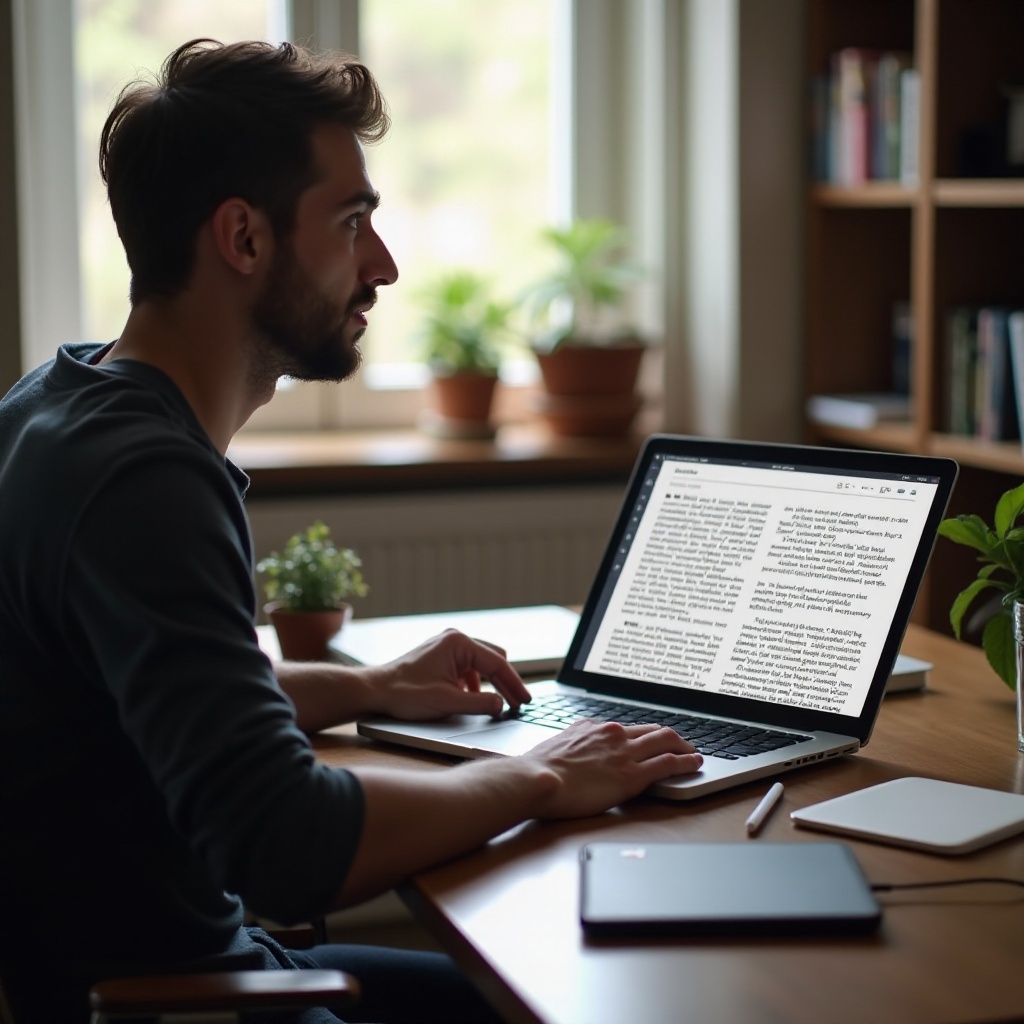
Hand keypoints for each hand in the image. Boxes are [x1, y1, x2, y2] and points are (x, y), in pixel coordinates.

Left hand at [367, 628, 531, 720]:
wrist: (376, 690)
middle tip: (518, 703)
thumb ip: (479, 704)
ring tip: (502, 703)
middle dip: (506, 682)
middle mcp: (455, 639)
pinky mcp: (441, 655)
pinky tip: (475, 699)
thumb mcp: (447, 702)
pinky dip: (476, 683)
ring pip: (482, 663)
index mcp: (459, 643)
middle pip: (493, 660)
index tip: (525, 700)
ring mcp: (447, 646)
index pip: (497, 663)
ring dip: (491, 683)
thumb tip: (501, 705)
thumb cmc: (406, 693)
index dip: (514, 684)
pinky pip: (468, 667)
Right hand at [521, 719, 702, 817]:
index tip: (650, 741)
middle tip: (682, 745)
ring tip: (695, 754)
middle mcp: (613, 733)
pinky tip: (695, 764)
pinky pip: (669, 763)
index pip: (628, 728)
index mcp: (593, 727)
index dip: (644, 735)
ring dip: (685, 747)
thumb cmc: (538, 770)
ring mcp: (624, 752)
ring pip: (666, 740)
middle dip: (670, 737)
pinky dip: (686, 762)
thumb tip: (573, 749)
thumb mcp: (556, 747)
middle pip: (652, 729)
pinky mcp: (632, 775)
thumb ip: (572, 744)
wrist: (535, 780)